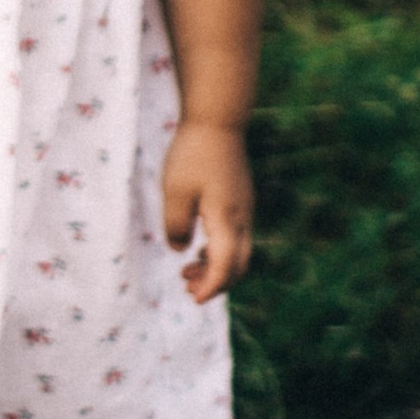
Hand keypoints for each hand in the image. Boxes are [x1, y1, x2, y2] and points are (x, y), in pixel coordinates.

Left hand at [163, 122, 253, 300]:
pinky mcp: (241, 200)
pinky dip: (220, 251)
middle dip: (216, 283)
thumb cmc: (193, 154)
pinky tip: (198, 248)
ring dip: (217, 268)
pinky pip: (236, 237)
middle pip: (238, 266)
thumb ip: (176, 226)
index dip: (211, 288)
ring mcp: (245, 208)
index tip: (193, 299)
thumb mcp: (174, 192)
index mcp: (226, 220)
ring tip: (187, 271)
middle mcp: (242, 218)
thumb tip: (182, 249)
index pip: (225, 267)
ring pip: (239, 252)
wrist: (218, 120)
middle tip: (187, 288)